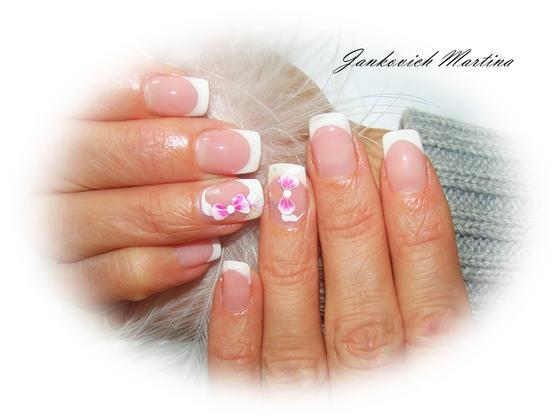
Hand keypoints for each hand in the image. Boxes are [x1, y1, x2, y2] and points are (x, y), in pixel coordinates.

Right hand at [29, 59, 262, 304]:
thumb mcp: (162, 143)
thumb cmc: (160, 182)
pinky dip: (156, 266)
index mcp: (65, 133)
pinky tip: (207, 253)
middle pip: (91, 158)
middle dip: (170, 153)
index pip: (89, 104)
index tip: (201, 97)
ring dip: (175, 211)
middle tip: (242, 154)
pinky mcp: (74, 282)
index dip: (139, 97)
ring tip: (237, 204)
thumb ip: (165, 121)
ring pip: (100, 220)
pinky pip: (106, 278)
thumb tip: (199, 96)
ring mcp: (57, 233)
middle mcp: (50, 180)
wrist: (140, 254)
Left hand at [207, 113, 469, 389]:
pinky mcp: (259, 412)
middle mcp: (374, 393)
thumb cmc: (392, 359)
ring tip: (285, 181)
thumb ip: (407, 278)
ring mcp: (314, 406)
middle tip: (331, 140)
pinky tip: (235, 274)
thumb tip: (382, 182)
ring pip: (301, 345)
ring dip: (293, 258)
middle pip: (365, 314)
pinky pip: (246, 382)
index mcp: (428, 372)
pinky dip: (240, 331)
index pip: (431, 300)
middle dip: (351, 218)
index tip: (401, 151)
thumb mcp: (420, 327)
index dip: (420, 221)